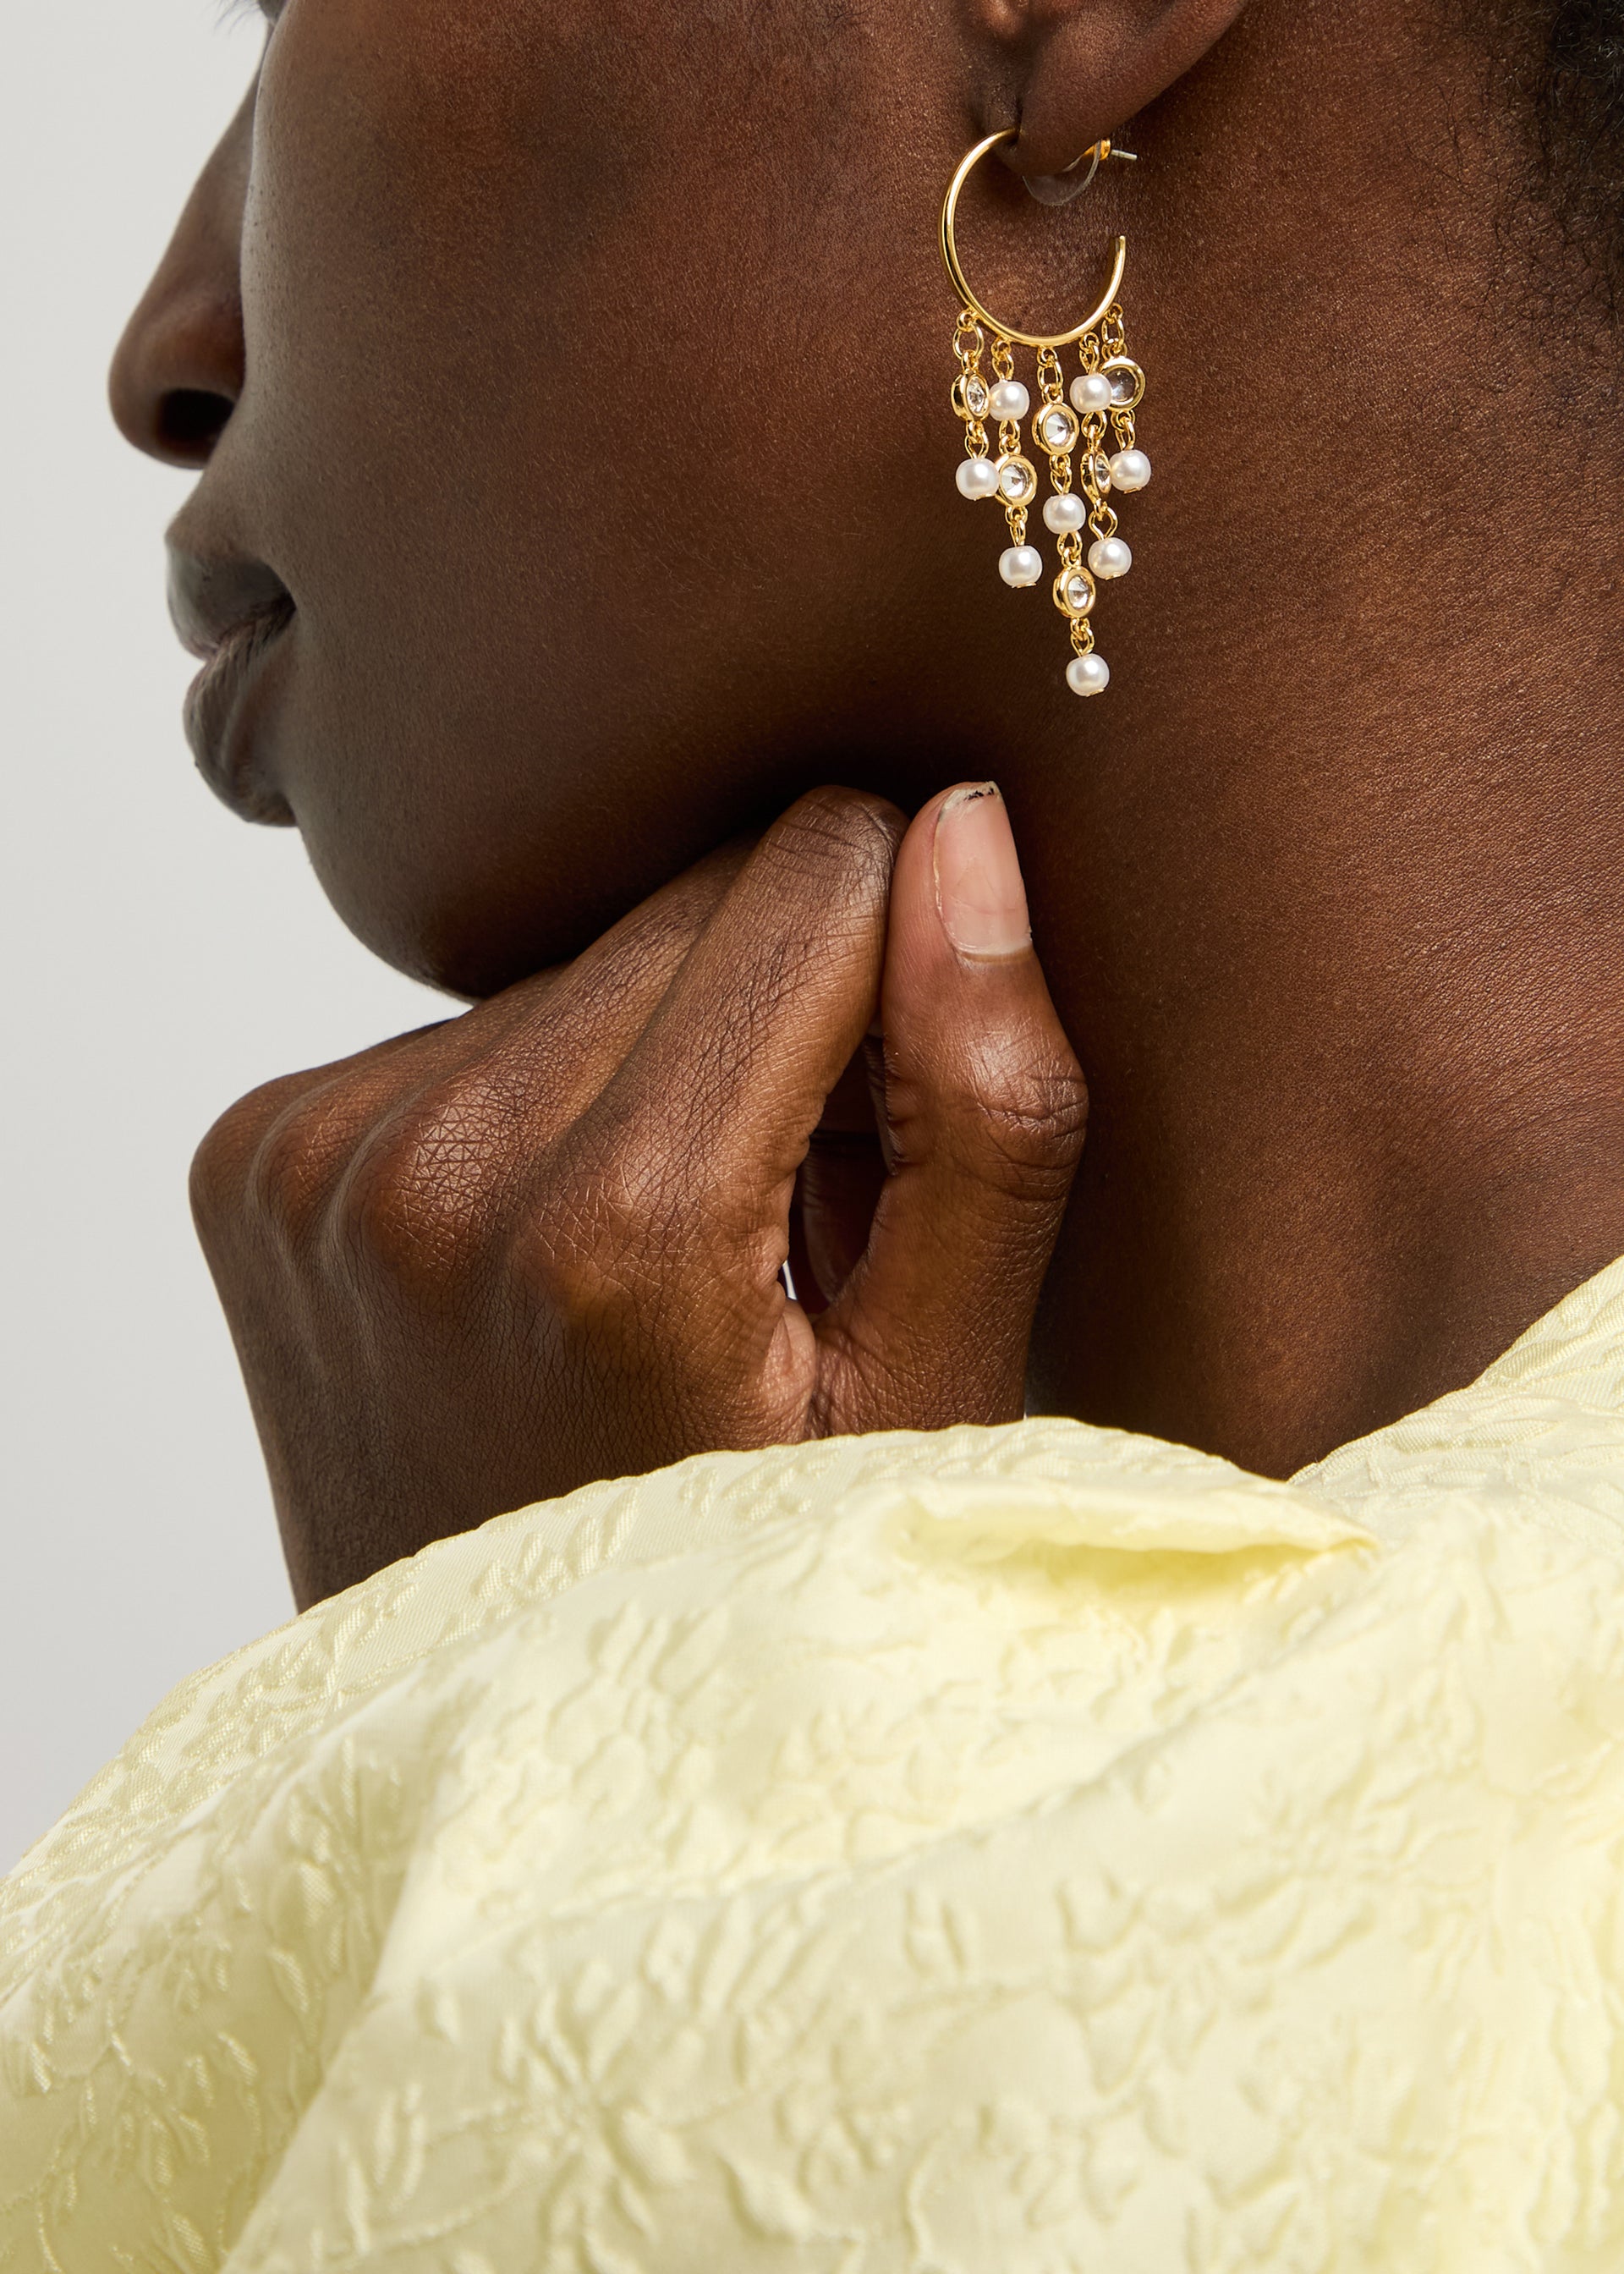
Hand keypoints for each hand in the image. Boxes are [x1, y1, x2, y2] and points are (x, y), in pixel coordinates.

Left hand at [191, 785, 1086, 1604]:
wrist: (497, 1714)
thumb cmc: (749, 1573)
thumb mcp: (938, 1392)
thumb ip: (982, 1112)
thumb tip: (964, 831)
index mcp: (620, 1235)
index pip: (815, 868)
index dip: (903, 948)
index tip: (904, 1094)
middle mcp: (430, 1174)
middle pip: (688, 892)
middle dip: (784, 1002)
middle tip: (795, 1199)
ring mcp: (316, 1163)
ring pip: (577, 952)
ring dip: (662, 1045)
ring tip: (681, 1241)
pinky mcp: (253, 1156)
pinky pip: (462, 1018)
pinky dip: (544, 1091)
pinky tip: (567, 1242)